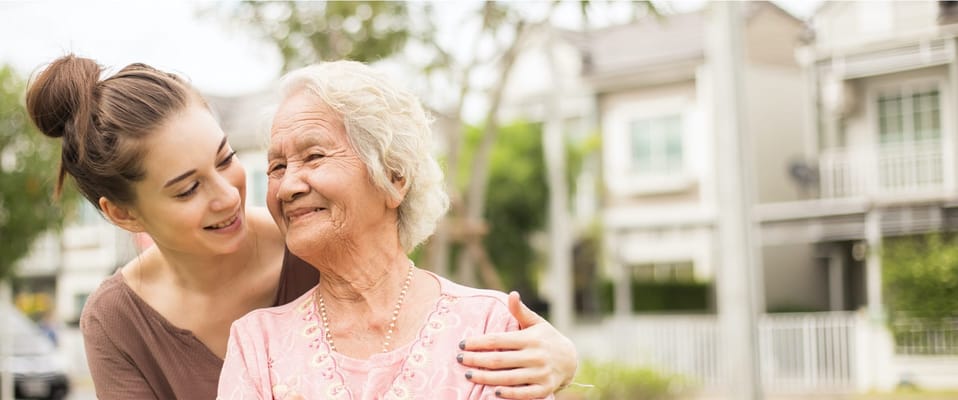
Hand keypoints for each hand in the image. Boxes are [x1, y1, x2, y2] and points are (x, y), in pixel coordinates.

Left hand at [457, 291, 577, 398]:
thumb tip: (512, 294)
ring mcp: (540, 373)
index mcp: (530, 338)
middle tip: (459, 360)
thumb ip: (521, 311)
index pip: (498, 340)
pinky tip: (493, 391)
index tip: (462, 344)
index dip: (478, 343)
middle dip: (476, 360)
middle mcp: (535, 356)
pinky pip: (524, 393)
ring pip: (508, 378)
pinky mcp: (544, 388)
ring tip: (468, 375)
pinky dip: (508, 393)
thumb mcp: (536, 323)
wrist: (570, 360)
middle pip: (499, 360)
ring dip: (486, 378)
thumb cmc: (546, 338)